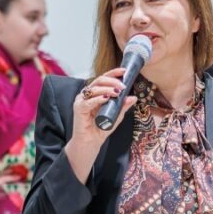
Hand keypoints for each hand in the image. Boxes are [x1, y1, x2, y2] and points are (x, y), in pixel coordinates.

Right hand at [64, 67, 137, 183]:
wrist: (91, 142)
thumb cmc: (101, 128)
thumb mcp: (116, 116)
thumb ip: (123, 106)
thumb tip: (133, 97)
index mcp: (95, 93)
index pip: (104, 79)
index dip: (114, 73)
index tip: (124, 72)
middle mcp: (88, 94)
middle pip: (99, 81)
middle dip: (112, 81)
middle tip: (122, 87)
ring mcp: (82, 100)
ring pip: (94, 89)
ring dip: (107, 89)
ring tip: (117, 93)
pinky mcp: (78, 108)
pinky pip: (88, 101)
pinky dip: (97, 99)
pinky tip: (105, 99)